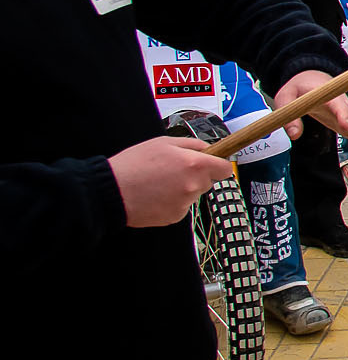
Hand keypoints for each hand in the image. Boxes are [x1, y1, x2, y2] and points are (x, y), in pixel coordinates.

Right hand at [109, 136, 237, 226]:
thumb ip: (192, 145)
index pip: (225, 168)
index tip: (213, 164)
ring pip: (193, 194)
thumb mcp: (163, 142)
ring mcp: (185, 203)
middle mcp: (193, 185)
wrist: (110, 192)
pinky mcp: (175, 216)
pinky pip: (181, 206)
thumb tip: (208, 149)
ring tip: (158, 182)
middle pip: (208, 181)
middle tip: (173, 170)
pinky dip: (172, 201)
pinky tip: (155, 195)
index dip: (218, 165)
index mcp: (194, 164)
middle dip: (196, 175)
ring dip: (183, 189)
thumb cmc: (133, 165)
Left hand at [276, 71, 347, 148]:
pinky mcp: (347, 120)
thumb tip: (294, 135)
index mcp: (327, 94)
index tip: (346, 126)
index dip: (343, 114)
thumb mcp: (286, 97)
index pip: (338, 103)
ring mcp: (346, 112)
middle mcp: (341, 102)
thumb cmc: (299, 88)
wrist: (311, 80)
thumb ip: (289, 115)